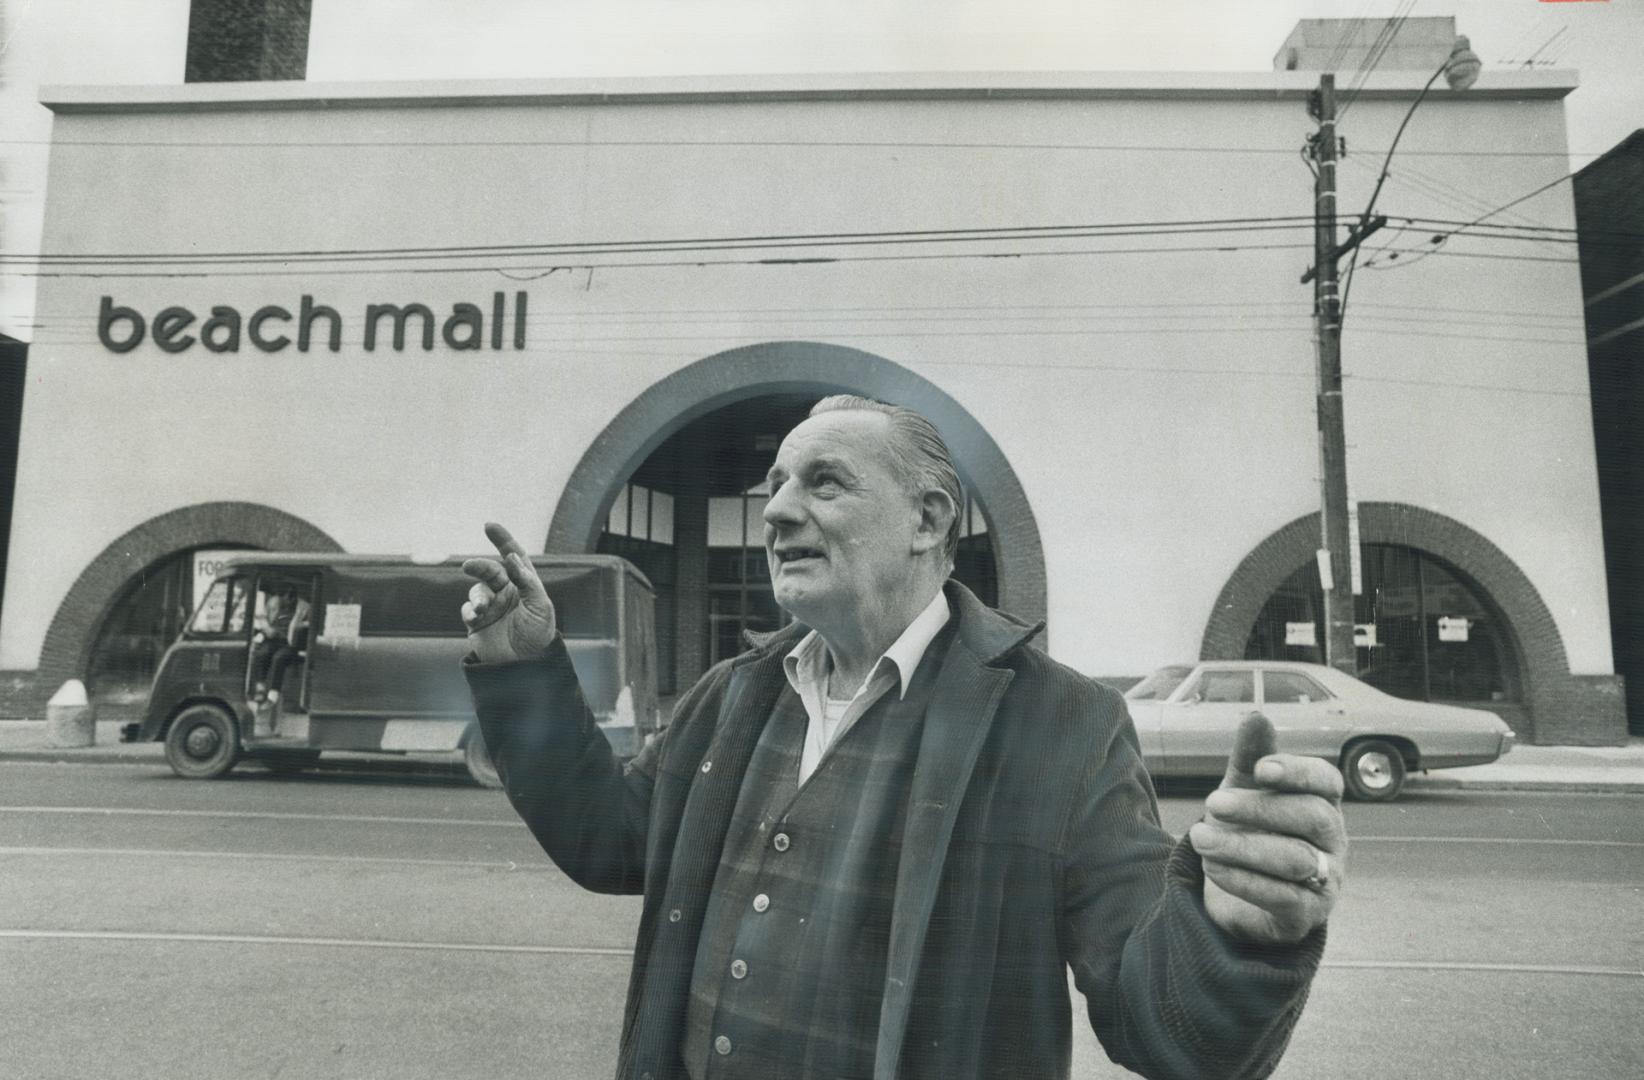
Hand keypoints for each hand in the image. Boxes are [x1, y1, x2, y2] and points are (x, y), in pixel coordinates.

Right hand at [460, 522, 557, 662]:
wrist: (526, 666)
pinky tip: (476, 616)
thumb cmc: (539, 634)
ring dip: (478, 596)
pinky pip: (468, 609)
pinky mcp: (477, 622)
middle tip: (469, 567)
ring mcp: (491, 606)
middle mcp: (506, 592)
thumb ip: (527, 581)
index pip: (513, 556)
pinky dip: (470, 610)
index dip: (502, 540)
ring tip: (483, 609)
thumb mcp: (540, 606)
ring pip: (477, 590)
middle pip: (489, 570)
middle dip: (479, 566)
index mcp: (524, 584)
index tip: (489, 525)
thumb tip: (511, 558)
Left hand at [1188, 712, 1346, 943]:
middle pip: (1311, 817)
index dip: (1298, 772)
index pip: (1326, 781)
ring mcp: (1326, 880)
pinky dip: (1244, 880)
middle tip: (1211, 804)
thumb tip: (1257, 716)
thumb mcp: (1242, 791)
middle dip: (1259, 808)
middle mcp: (1332, 841)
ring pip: (1296, 859)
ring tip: (1200, 839)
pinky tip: (1213, 868)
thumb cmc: (1248, 831)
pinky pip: (1283, 897)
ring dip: (1243, 847)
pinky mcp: (1306, 916)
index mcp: (1322, 803)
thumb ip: (1249, 758)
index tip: (1260, 769)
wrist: (1235, 893)